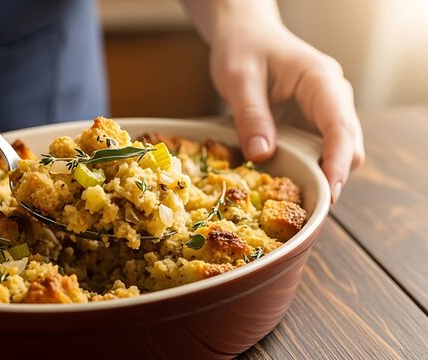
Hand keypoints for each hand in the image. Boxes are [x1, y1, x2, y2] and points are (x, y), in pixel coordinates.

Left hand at [181, 0, 364, 202]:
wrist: (245, 37)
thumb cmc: (243, 49)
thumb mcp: (239, 78)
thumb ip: (250, 115)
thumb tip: (262, 155)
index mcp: (320, 80)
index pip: (340, 125)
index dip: (338, 160)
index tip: (331, 190)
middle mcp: (331, 98)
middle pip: (348, 145)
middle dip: (333, 175)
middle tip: (309, 205)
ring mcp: (323, 113)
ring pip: (335, 153)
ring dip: (319, 175)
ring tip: (294, 199)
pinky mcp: (310, 126)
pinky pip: (316, 153)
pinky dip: (306, 169)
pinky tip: (286, 182)